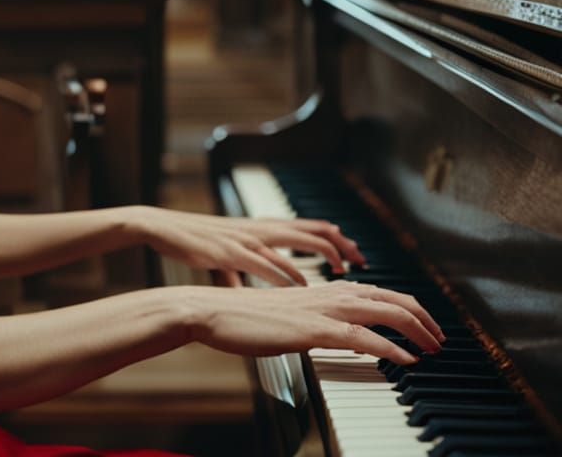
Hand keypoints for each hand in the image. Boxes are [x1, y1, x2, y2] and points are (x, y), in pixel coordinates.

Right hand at [132, 207, 366, 286]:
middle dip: (337, 242)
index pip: (306, 225)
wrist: (162, 226)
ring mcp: (246, 238)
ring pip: (293, 242)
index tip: (352, 252)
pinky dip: (285, 275)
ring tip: (339, 270)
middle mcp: (258, 228)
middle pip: (309, 228)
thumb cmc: (192, 242)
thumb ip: (238, 270)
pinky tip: (300, 287)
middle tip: (359, 258)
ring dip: (317, 255)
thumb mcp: (223, 255)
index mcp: (259, 227)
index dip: (332, 236)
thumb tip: (243, 289)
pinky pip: (264, 263)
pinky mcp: (232, 252)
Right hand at [186, 280, 444, 364]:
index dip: (403, 304)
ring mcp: (320, 309)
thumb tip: (323, 330)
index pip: (374, 291)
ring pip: (383, 310)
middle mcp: (326, 293)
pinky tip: (407, 360)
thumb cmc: (239, 316)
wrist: (210, 311)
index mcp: (319, 289)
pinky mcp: (312, 329)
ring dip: (415, 328)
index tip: (421, 323)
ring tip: (434, 346)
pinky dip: (390, 347)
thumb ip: (307, 319)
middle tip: (438, 336)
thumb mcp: (281, 316)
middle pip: (388, 296)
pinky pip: (362, 337)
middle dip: (420, 316)